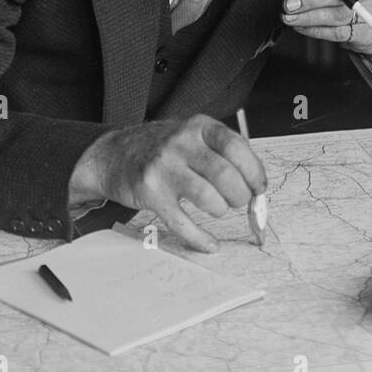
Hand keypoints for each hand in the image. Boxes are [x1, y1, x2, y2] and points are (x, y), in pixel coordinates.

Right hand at [69, 115, 266, 251]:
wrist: (112, 154)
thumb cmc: (161, 148)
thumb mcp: (192, 136)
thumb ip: (222, 153)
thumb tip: (256, 184)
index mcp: (199, 127)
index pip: (236, 146)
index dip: (253, 170)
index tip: (259, 187)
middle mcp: (181, 144)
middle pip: (224, 174)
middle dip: (239, 195)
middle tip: (239, 201)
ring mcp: (164, 168)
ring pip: (206, 196)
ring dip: (221, 210)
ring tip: (219, 209)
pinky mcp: (150, 193)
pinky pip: (181, 222)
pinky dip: (200, 238)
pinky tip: (210, 244)